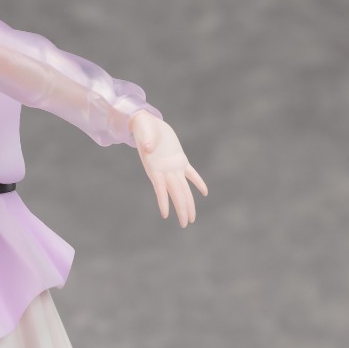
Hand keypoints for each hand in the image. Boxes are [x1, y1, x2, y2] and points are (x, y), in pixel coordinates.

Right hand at [129, 109, 207, 227]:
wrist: (146, 123)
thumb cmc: (143, 127)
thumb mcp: (143, 131)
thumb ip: (146, 140)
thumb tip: (148, 147)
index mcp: (155, 167)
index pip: (160, 188)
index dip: (163, 201)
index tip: (166, 215)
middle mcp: (164, 170)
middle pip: (175, 193)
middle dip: (181, 209)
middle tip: (186, 224)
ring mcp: (173, 166)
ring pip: (183, 188)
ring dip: (188, 203)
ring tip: (192, 218)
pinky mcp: (180, 159)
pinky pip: (190, 174)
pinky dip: (198, 183)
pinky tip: (205, 193)